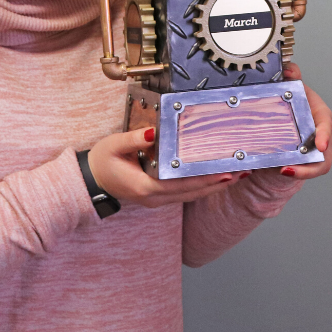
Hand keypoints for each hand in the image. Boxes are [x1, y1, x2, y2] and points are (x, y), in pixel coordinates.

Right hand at [87, 128, 234, 207]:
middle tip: (240, 173)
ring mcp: (157, 200)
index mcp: (145, 187)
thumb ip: (134, 139)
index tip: (224, 173)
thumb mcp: (114, 145)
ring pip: (191, 195)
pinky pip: (185, 193)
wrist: (91, 180)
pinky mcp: (158, 196)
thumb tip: (153, 131)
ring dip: (213, 186)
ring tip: (235, 176)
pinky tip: (214, 179)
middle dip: (217, 183)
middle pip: (192, 193)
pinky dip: (201, 187)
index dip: (204, 180)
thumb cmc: (101, 162)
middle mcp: (154, 198)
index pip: (181, 185)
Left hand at [280, 62, 331, 180]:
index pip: (326, 123)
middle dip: (313, 160)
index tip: (321, 145)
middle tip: (293, 165)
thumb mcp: (291, 87)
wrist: (281, 118)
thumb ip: (291, 76)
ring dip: (303, 171)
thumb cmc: (292, 101)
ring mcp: (313, 148)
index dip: (325, 135)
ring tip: (284, 170)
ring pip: (316, 165)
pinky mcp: (303, 160)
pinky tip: (281, 170)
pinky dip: (296, 172)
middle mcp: (319, 132)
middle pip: (324, 150)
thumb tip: (289, 70)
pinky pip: (304, 170)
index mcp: (318, 113)